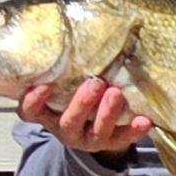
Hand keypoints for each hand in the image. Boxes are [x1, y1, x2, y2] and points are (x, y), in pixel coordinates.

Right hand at [18, 78, 151, 153]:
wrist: (101, 129)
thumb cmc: (79, 97)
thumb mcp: (67, 86)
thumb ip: (67, 70)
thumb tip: (79, 33)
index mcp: (50, 114)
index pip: (31, 112)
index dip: (34, 102)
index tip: (45, 86)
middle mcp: (67, 128)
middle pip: (69, 121)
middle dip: (82, 104)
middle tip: (95, 84)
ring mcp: (90, 138)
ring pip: (96, 131)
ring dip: (107, 113)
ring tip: (116, 93)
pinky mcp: (114, 142)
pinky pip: (124, 138)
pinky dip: (134, 130)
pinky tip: (144, 120)